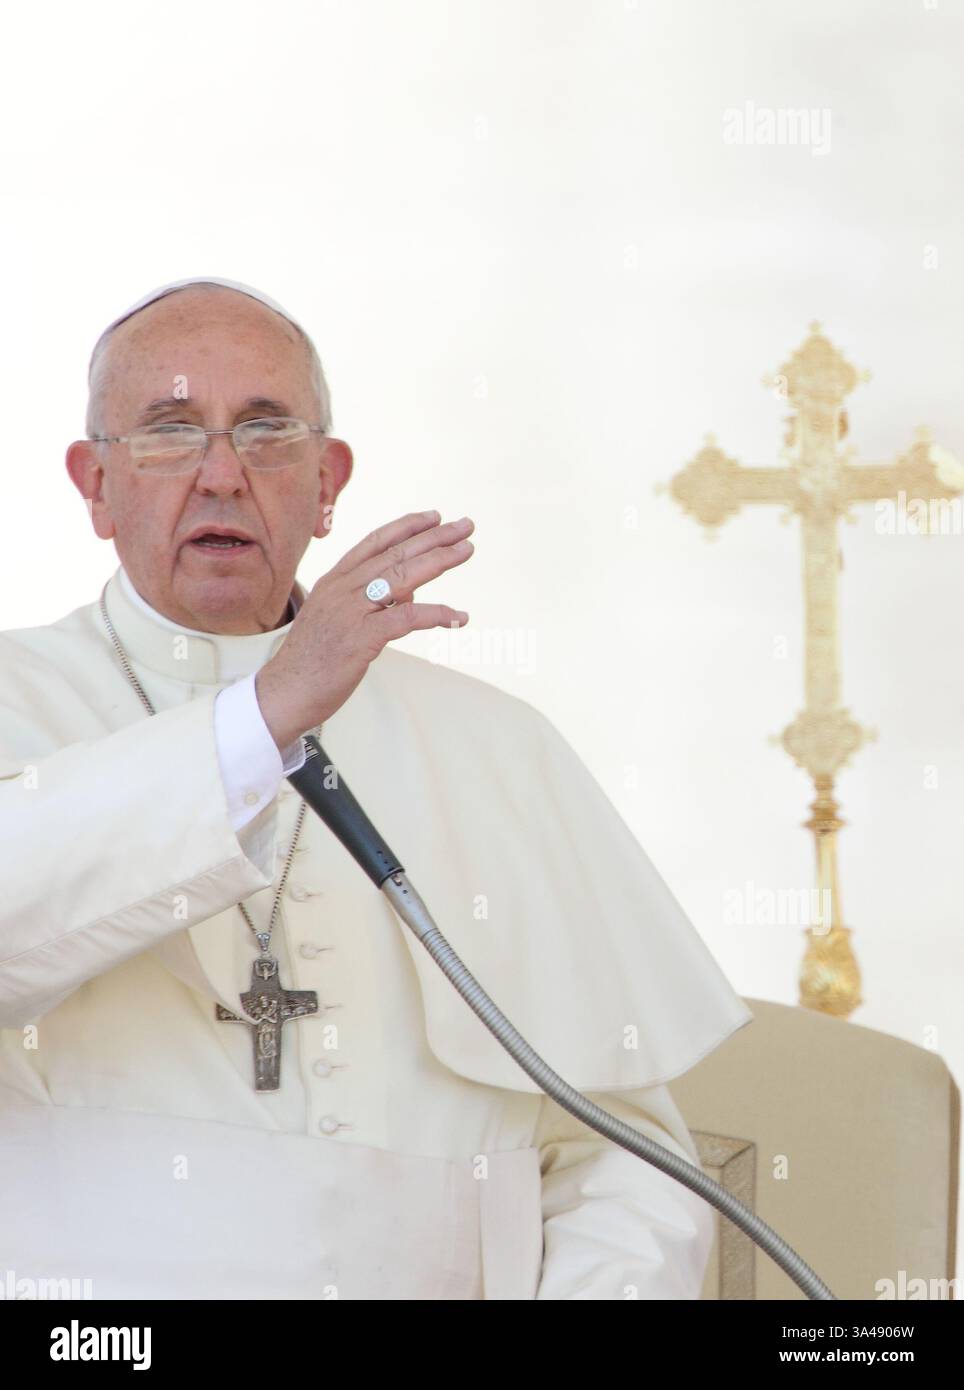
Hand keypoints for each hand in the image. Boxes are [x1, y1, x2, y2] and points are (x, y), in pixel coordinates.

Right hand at [256, 510, 473, 750]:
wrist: (284, 692)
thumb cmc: (312, 660)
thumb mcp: (336, 619)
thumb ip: (370, 602)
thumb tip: (410, 594)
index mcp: (335, 581)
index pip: (375, 542)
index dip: (407, 527)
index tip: (435, 516)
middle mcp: (342, 589)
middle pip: (396, 554)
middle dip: (435, 537)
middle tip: (466, 525)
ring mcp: (351, 611)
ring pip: (403, 577)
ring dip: (440, 561)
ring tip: (467, 550)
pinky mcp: (361, 638)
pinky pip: (408, 618)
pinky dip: (438, 614)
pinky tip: (460, 616)